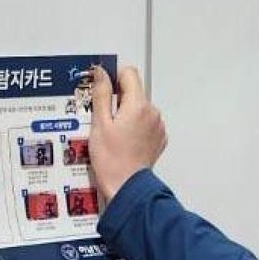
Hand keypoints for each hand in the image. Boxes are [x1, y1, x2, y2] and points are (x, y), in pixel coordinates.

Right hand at [90, 65, 166, 201]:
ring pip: (141, 109)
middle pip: (135, 92)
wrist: (127, 186)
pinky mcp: (159, 140)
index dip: (114, 79)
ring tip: (114, 134)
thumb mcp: (99, 123)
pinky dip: (136, 128)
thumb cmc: (112, 160)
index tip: (104, 91)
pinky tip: (125, 141)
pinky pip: (147, 124)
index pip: (129, 74)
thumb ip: (101, 93)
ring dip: (128, 115)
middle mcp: (153, 113)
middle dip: (119, 100)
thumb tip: (101, 73)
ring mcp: (158, 127)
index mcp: (138, 105)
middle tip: (105, 119)